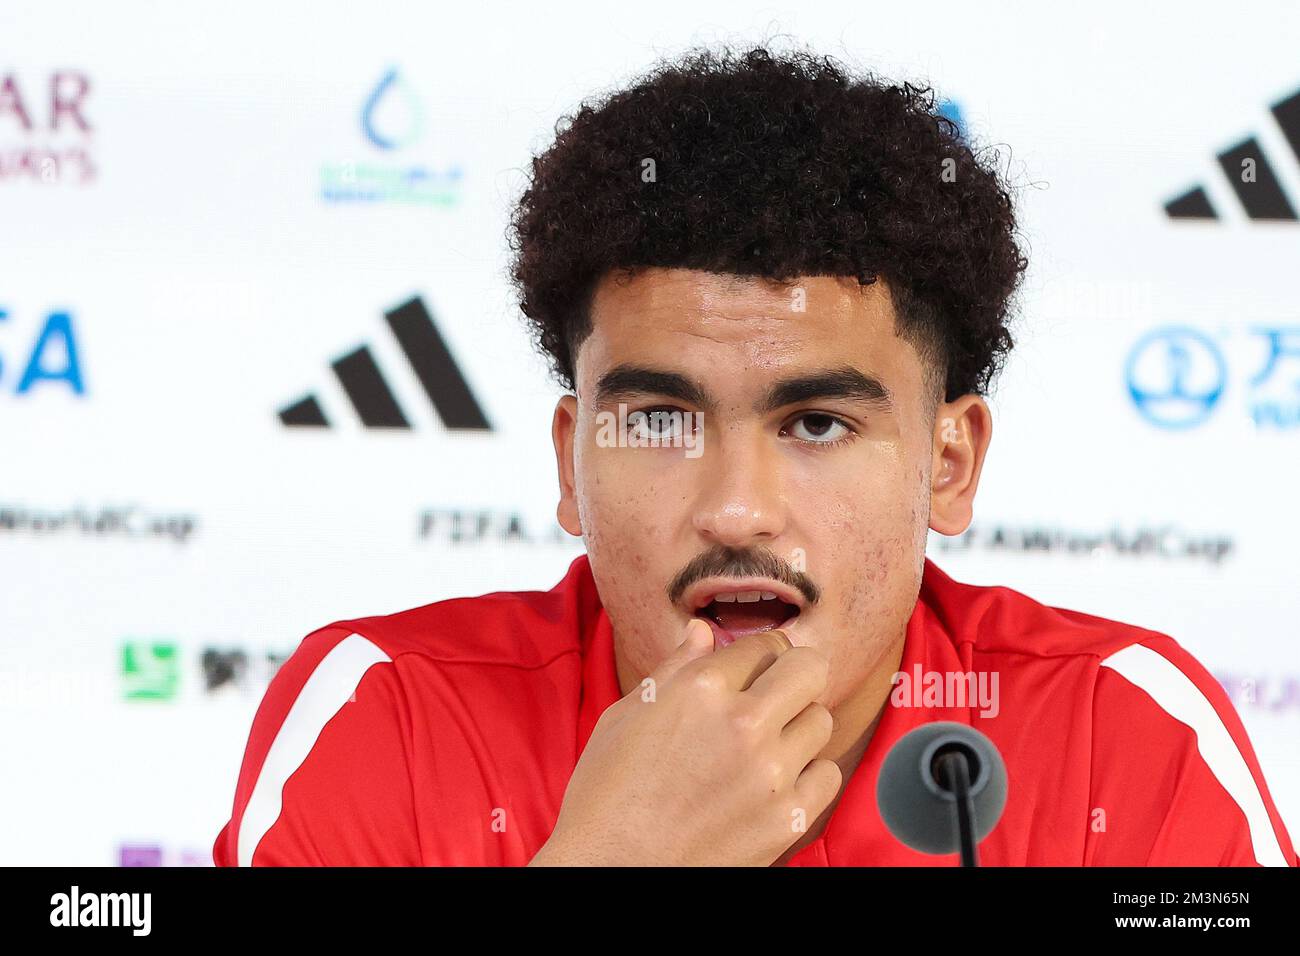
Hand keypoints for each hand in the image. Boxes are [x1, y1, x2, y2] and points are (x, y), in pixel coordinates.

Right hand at [529, 618, 840, 865]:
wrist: (610, 871)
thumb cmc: (606, 794)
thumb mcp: (626, 716)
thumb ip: (674, 668)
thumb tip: (703, 631)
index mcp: (700, 690)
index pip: (765, 643)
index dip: (759, 653)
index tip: (753, 669)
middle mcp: (743, 724)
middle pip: (808, 669)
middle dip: (793, 674)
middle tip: (773, 694)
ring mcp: (770, 773)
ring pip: (821, 720)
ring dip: (798, 726)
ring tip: (766, 744)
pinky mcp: (787, 819)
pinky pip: (827, 775)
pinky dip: (807, 775)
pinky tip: (773, 781)